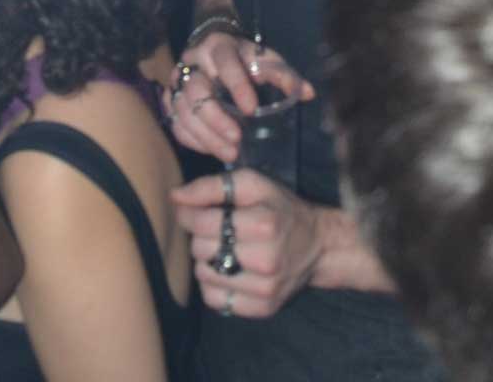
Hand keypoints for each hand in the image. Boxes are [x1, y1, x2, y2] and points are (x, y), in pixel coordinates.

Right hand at [167, 34, 312, 161]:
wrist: (213, 44)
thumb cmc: (246, 57)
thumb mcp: (267, 60)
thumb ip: (286, 76)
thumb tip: (309, 94)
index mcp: (220, 47)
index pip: (225, 62)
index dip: (237, 86)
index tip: (251, 110)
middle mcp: (195, 61)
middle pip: (196, 89)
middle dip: (215, 118)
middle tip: (236, 140)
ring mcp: (179, 79)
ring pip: (183, 109)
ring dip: (205, 135)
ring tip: (229, 153)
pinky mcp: (171, 97)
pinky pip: (175, 121)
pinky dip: (191, 139)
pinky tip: (210, 149)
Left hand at [171, 166, 321, 317]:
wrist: (317, 245)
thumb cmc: (280, 208)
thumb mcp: (253, 184)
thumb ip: (212, 186)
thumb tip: (175, 196)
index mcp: (265, 224)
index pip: (203, 223)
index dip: (188, 214)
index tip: (190, 210)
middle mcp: (266, 260)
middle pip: (201, 250)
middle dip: (200, 236)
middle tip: (216, 229)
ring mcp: (266, 289)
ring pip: (204, 276)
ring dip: (206, 260)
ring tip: (223, 249)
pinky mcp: (263, 309)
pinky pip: (215, 300)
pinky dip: (213, 284)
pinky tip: (227, 270)